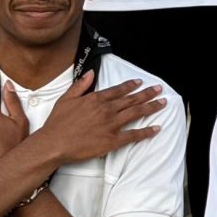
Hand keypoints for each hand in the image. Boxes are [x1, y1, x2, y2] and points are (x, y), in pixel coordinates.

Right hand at [34, 73, 166, 168]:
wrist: (54, 143)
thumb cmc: (57, 123)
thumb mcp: (66, 98)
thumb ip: (81, 85)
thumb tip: (91, 73)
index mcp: (96, 99)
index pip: (118, 90)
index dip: (131, 86)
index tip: (140, 82)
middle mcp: (107, 110)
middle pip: (131, 99)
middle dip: (147, 93)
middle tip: (159, 89)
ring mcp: (111, 125)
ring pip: (136, 113)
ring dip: (151, 107)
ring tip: (162, 103)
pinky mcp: (112, 141)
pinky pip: (133, 135)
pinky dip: (146, 132)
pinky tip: (156, 129)